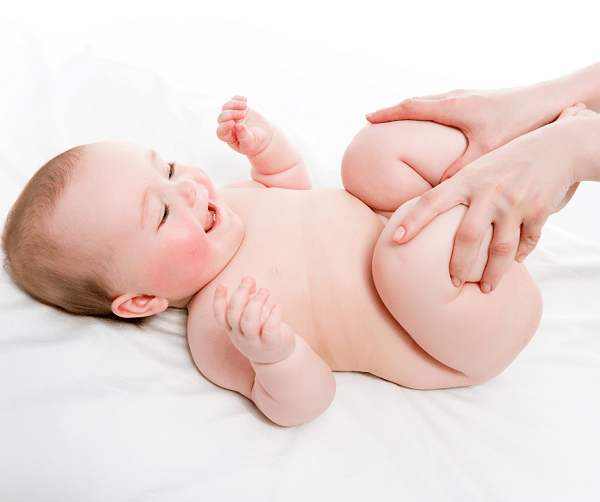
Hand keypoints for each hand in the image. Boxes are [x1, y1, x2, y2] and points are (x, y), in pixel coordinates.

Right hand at [213, 277, 295, 363]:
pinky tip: (278, 306)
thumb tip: (247, 278)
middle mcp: (240, 336)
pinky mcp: (271, 344)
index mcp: (233, 328)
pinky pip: (269, 329)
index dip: (218, 300)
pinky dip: (274, 316)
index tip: (222, 284)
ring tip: (265, 290)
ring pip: (249, 321)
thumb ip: (249, 297)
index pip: (220, 315)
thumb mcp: (253, 314)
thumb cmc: (262, 331)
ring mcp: (254, 341)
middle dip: (240, 293)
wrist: (277, 358)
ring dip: (256, 302)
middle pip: (234, 314)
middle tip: (250, 279)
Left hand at [216, 95, 273, 156]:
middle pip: (222, 117)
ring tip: (245, 105)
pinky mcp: (238, 108)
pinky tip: (245, 100)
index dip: (224, 127)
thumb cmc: (256, 142)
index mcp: (228, 137)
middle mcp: (227, 126)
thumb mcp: (251, 142)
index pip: (221, 132)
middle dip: (231, 114)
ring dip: (234, 104)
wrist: (264, 135)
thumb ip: (244, 136)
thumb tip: (237, 126)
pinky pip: (233, 100)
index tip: (232, 123)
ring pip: (226, 107)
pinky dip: (237, 98)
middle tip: (243, 114)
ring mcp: (232, 116)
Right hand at [366, 87, 553, 181]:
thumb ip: (460, 168)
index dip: (387, 114)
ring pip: (429, 101)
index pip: (410, 107)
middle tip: (375, 120)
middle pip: (415, 102)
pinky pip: (442, 104)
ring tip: (397, 122)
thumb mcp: (487, 150)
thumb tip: (439, 187)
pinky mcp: (476, 100)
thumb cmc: (519, 123)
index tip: (368, 118)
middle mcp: (456, 98)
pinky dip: (427, 111)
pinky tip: (432, 124)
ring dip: (410, 110)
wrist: (549, 102)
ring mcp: (466, 96)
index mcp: (452, 107)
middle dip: (393, 111)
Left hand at [393, 105, 595, 292]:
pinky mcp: (539, 211)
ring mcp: (514, 202)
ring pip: (500, 249)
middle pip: (467, 238)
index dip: (413, 220)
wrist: (559, 146)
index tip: (396, 240)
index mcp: (467, 179)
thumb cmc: (507, 160)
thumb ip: (456, 189)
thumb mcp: (478, 167)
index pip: (432, 200)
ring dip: (493, 273)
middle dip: (459, 266)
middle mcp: (489, 191)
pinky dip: (521, 255)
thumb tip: (429, 213)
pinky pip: (527, 242)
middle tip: (452, 283)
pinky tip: (516, 262)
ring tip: (486, 288)